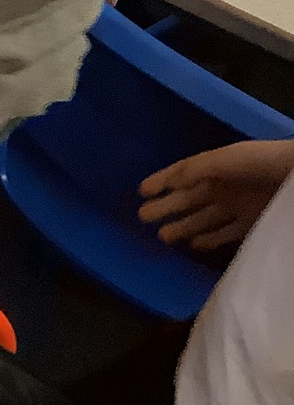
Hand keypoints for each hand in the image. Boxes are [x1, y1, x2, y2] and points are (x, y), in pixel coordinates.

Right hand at [138, 138, 293, 251]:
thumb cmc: (262, 163)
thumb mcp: (225, 159)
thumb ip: (196, 170)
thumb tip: (170, 184)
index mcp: (216, 167)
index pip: (183, 173)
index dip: (162, 181)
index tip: (141, 191)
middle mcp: (224, 186)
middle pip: (189, 198)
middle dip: (166, 206)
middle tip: (142, 217)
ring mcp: (238, 206)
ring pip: (204, 219)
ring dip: (184, 226)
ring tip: (163, 236)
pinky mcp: (252, 224)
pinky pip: (226, 234)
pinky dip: (210, 240)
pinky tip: (195, 245)